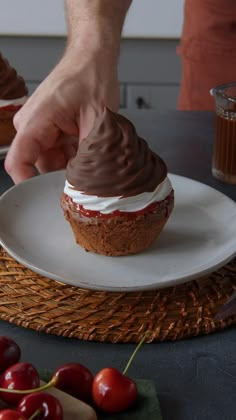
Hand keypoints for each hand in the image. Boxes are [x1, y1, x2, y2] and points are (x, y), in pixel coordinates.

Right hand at [5, 46, 119, 183]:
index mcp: (35, 120)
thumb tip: (87, 182)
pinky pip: (59, 154)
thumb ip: (89, 155)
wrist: (93, 59)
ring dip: (71, 165)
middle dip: (62, 176)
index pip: (18, 162)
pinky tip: (89, 150)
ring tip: (92, 158)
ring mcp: (40, 128)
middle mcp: (31, 125)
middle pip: (38, 167)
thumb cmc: (91, 77)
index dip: (29, 185)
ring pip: (51, 163)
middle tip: (86, 179)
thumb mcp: (97, 121)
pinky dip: (74, 156)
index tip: (47, 198)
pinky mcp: (49, 130)